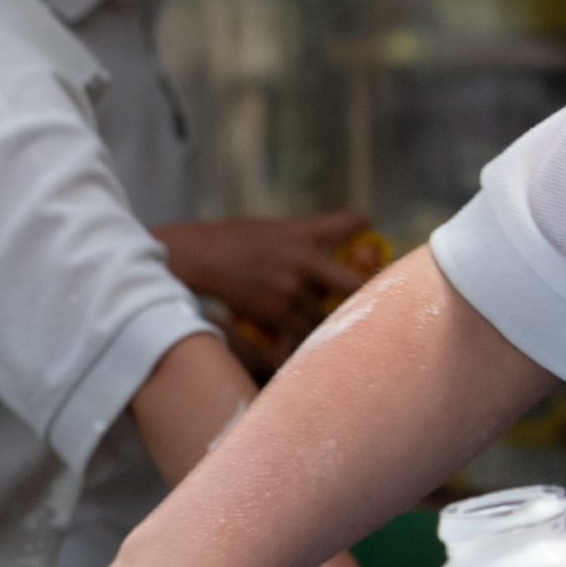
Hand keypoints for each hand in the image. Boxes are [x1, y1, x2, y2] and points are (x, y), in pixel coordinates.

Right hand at [157, 212, 372, 335]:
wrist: (196, 258)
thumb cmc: (228, 239)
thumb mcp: (271, 227)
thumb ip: (302, 234)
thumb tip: (325, 242)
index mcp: (306, 233)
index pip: (353, 223)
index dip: (363, 230)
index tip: (365, 240)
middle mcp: (306, 260)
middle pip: (356, 280)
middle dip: (364, 289)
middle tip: (369, 298)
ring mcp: (294, 290)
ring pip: (330, 312)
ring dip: (332, 317)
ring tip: (336, 325)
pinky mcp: (278, 314)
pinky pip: (305, 333)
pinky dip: (306, 338)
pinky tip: (309, 343)